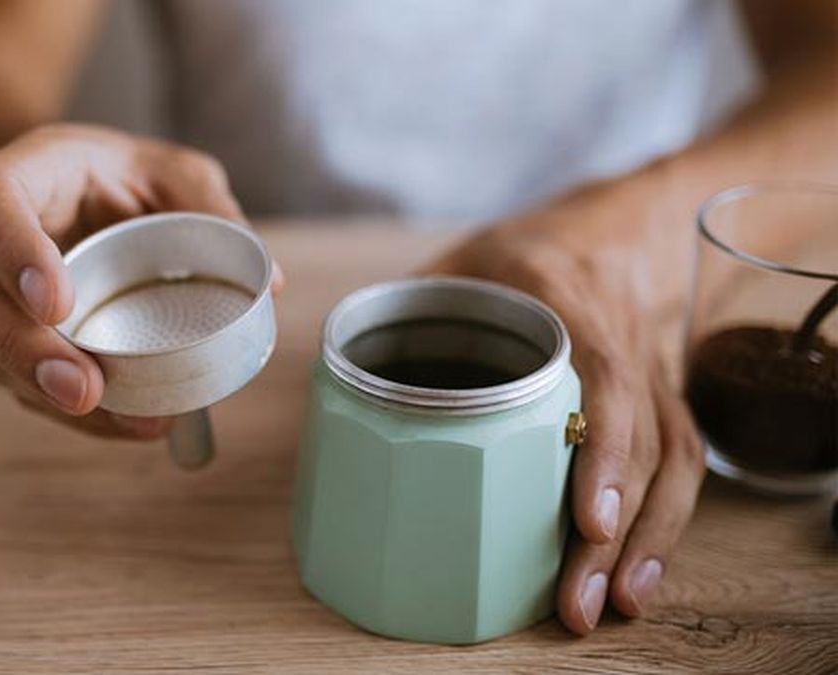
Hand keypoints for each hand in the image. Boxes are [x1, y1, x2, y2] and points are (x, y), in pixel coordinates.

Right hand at [0, 124, 273, 438]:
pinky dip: (70, 412)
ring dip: (45, 394)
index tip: (57, 302)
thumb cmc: (118, 177)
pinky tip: (126, 423)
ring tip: (122, 418)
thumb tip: (269, 284)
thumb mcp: (169, 172)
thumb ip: (210, 208)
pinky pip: (19, 384)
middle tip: (82, 388)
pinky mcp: (2, 342)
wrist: (74, 195)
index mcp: (17, 175)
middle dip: (18, 349)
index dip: (11, 250)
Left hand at [429, 208, 704, 634]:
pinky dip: (664, 522)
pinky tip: (636, 574)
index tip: (588, 519)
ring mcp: (651, 369)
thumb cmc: (517, 252)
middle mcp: (621, 335)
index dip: (603, 448)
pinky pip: (680, 462)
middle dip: (615, 529)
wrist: (607, 228)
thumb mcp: (456, 262)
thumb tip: (334, 373)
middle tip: (578, 601)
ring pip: (672, 459)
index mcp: (564, 293)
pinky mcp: (661, 398)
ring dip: (646, 540)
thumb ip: (404, 309)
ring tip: (611, 603)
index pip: (604, 373)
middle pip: (640, 439)